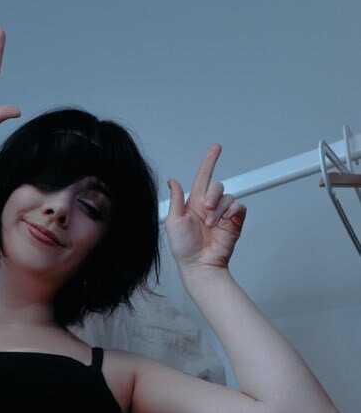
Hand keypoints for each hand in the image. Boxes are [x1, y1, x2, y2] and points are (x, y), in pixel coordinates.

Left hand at [166, 144, 246, 270]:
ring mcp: (222, 214)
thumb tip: (173, 181)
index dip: (209, 162)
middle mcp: (209, 207)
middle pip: (217, 186)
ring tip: (211, 224)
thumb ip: (176, 199)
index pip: (203, 177)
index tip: (216, 148)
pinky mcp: (234, 222)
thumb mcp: (173, 221)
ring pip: (227, 197)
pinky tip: (225, 220)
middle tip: (206, 209)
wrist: (199, 264)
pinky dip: (232, 211)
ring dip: (219, 209)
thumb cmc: (184, 248)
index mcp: (194, 204)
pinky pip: (238, 207)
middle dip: (212, 194)